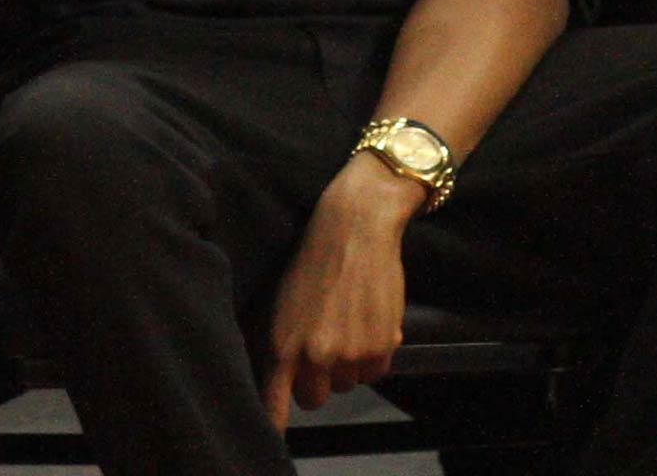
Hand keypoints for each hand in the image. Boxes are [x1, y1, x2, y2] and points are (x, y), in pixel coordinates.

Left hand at [263, 155, 423, 430]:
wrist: (357, 226)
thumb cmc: (315, 259)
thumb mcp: (284, 304)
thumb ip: (285, 347)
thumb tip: (290, 381)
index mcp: (282, 346)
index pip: (275, 406)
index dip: (276, 422)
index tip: (274, 431)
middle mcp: (315, 356)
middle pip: (315, 398)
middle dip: (320, 378)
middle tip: (327, 346)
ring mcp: (350, 354)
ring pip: (348, 383)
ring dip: (350, 363)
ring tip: (351, 323)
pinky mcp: (381, 346)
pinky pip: (377, 371)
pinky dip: (375, 354)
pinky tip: (371, 322)